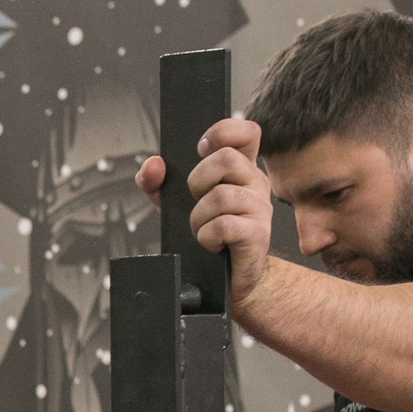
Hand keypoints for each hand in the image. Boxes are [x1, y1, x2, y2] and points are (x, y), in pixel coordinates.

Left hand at [135, 117, 274, 307]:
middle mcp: (255, 183)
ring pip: (221, 195)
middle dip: (198, 180)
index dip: (223, 131)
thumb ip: (159, 183)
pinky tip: (211, 244)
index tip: (201, 148)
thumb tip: (152, 166)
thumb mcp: (177, 205)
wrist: (226, 279)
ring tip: (202, 229)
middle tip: (195, 201)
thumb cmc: (207, 236)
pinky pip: (223, 224)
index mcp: (241, 169)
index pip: (246, 132)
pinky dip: (207, 236)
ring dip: (199, 217)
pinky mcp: (257, 234)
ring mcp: (260, 208)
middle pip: (227, 159)